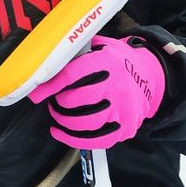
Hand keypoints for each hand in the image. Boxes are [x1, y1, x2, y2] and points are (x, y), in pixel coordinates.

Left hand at [28, 35, 165, 148]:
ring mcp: (123, 109)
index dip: (51, 85)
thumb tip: (49, 57)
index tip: (36, 92)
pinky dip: (73, 139)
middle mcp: (117, 86)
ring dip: (64, 121)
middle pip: (78, 100)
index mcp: (108, 62)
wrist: (149, 76)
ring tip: (57, 114)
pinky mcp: (125, 128)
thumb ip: (80, 50)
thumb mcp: (102, 46)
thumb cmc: (117, 61)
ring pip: (85, 122)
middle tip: (52, 101)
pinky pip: (96, 140)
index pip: (73, 74)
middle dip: (59, 103)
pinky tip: (60, 132)